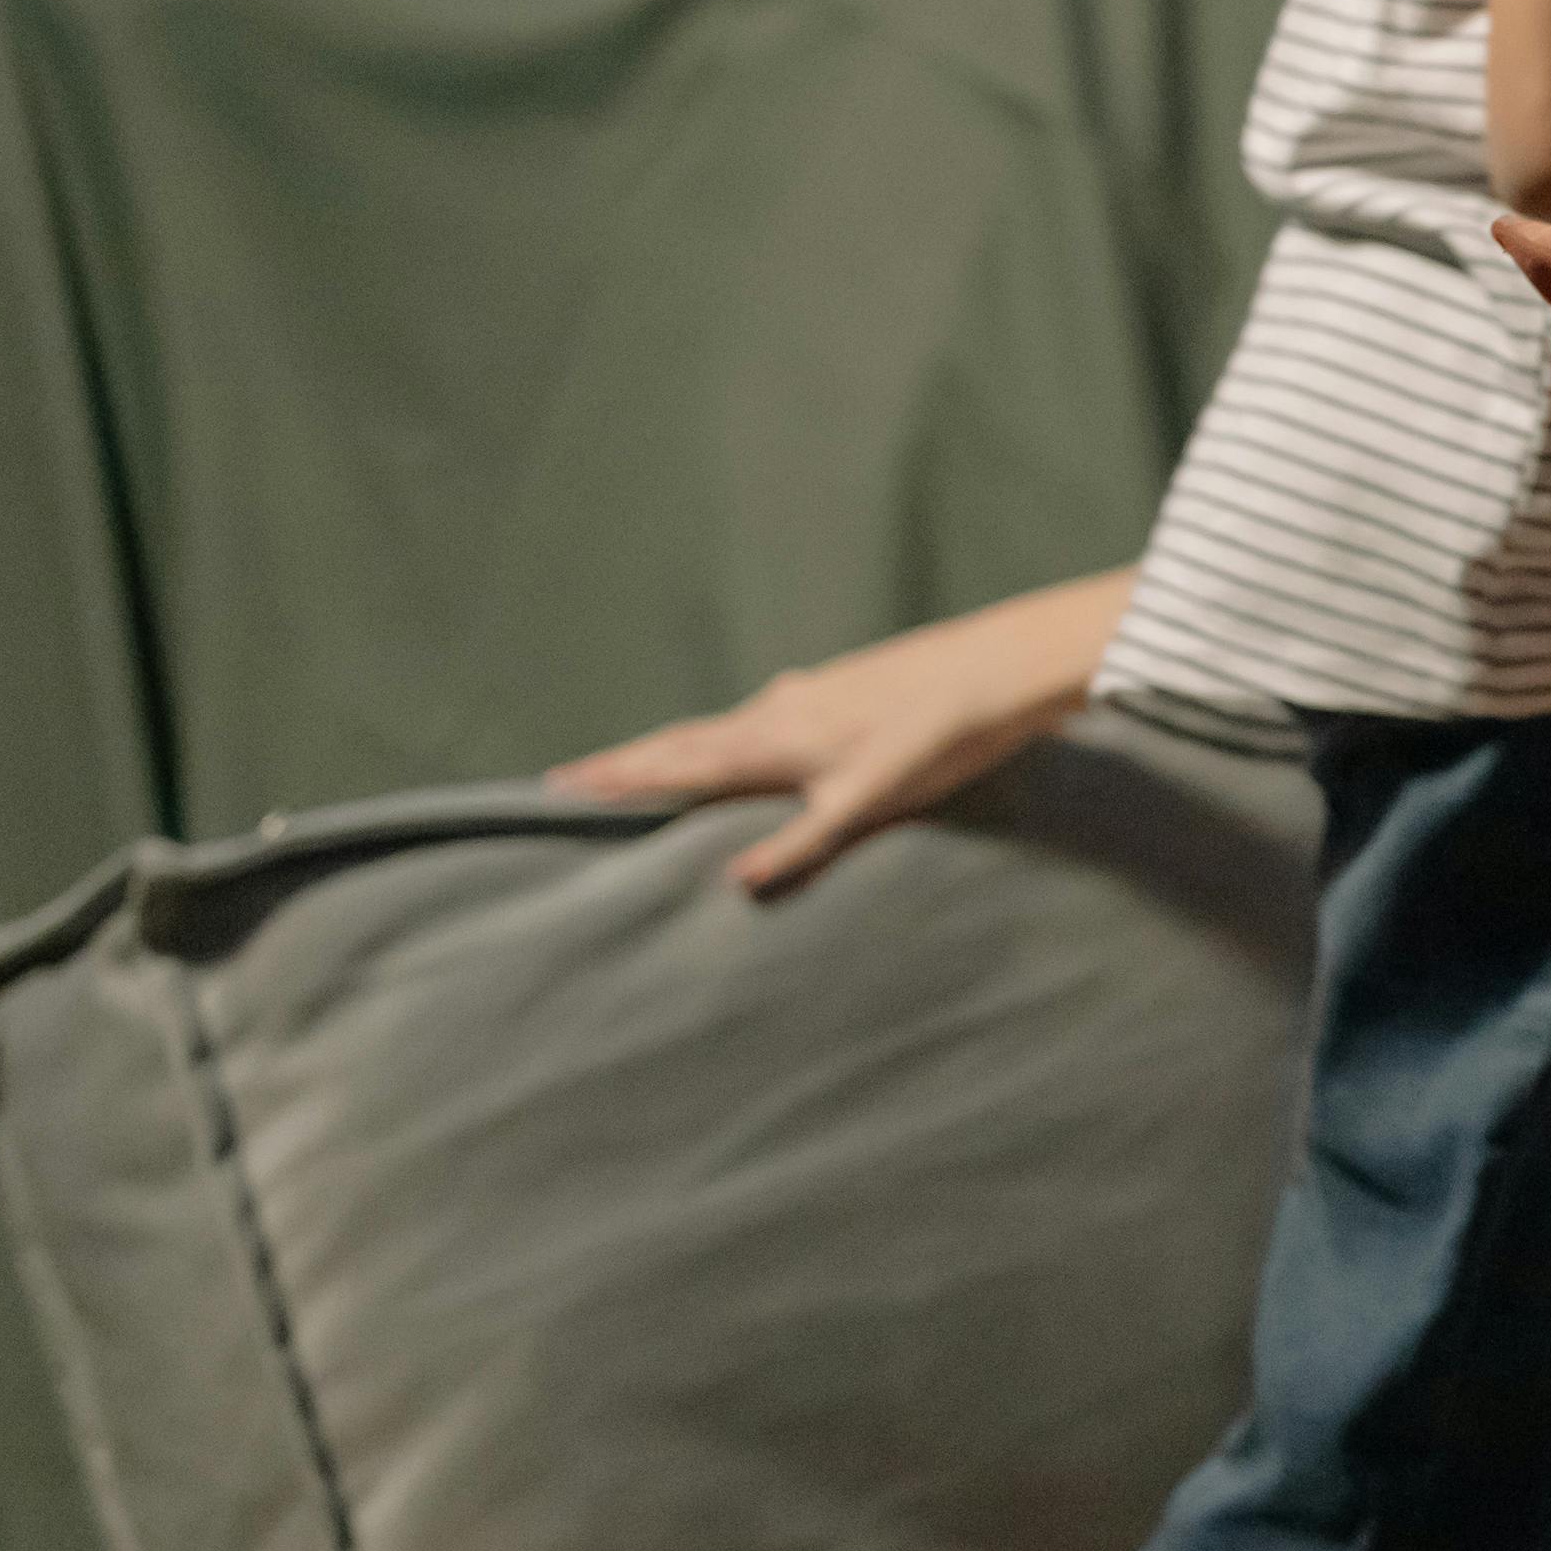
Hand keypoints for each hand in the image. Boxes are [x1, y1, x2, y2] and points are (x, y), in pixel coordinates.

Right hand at [547, 571, 1124, 898]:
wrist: (995, 670)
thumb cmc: (936, 741)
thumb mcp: (869, 804)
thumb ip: (802, 843)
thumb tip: (733, 880)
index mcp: (770, 743)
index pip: (673, 763)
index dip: (615, 777)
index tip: (555, 785)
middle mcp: (774, 711)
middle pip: (683, 740)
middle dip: (626, 762)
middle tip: (569, 776)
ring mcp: (803, 694)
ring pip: (721, 726)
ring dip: (675, 747)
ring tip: (639, 764)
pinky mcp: (834, 688)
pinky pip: (760, 716)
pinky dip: (729, 733)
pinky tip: (747, 735)